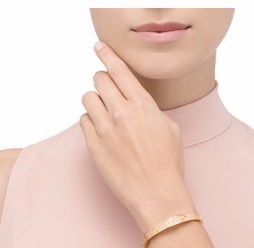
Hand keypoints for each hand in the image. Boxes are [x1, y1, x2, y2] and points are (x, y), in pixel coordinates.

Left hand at [80, 41, 195, 231]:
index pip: (119, 70)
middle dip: (102, 82)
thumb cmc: (167, 164)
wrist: (156, 194)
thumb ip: (150, 111)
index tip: (100, 47)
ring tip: (104, 114)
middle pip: (99, 80)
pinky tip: (100, 130)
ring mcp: (105, 130)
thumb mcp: (170, 129)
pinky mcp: (94, 146)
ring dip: (95, 101)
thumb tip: (135, 104)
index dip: (108, 55)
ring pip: (88, 99)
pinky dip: (90, 121)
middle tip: (107, 91)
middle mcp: (122, 113)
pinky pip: (83, 121)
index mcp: (143, 106)